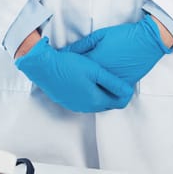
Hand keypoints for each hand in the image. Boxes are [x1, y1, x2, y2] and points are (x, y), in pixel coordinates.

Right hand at [13, 36, 133, 112]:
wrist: (44, 67)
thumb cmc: (69, 66)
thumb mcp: (95, 70)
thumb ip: (113, 82)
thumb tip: (128, 91)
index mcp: (95, 100)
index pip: (119, 102)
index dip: (125, 92)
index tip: (126, 80)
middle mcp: (86, 107)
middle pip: (108, 103)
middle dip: (114, 93)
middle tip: (116, 78)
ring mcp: (76, 105)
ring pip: (96, 102)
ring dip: (102, 92)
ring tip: (103, 77)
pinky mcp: (68, 101)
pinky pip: (85, 100)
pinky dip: (91, 92)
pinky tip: (89, 80)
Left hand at [64, 12, 171, 85]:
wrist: (147, 41)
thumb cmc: (124, 36)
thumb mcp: (100, 35)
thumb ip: (82, 45)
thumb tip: (66, 52)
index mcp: (94, 62)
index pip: (73, 68)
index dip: (64, 68)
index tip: (58, 68)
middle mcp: (102, 76)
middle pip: (82, 83)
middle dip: (72, 82)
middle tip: (63, 81)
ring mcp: (113, 83)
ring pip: (95, 93)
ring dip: (85, 92)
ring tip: (77, 89)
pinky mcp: (123, 86)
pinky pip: (109, 96)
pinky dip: (101, 95)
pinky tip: (94, 92)